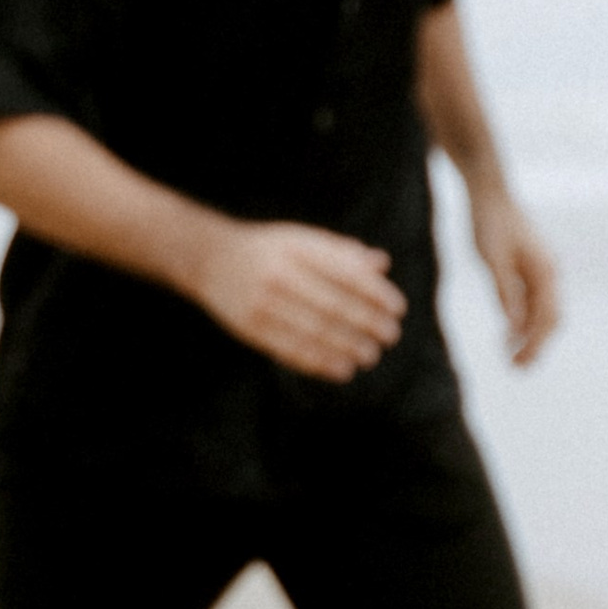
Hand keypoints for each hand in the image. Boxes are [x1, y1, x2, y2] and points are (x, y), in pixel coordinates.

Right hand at [193, 217, 406, 379]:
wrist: (210, 259)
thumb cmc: (268, 249)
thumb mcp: (301, 239)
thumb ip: (340, 251)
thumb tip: (381, 264)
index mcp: (298, 249)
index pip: (346, 273)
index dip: (376, 293)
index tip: (397, 309)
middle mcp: (281, 274)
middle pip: (334, 305)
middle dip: (367, 324)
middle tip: (390, 336)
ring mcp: (264, 303)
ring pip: (315, 332)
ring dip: (348, 347)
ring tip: (371, 356)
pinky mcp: (252, 328)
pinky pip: (291, 350)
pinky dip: (321, 363)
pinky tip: (343, 369)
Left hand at [470, 188, 558, 364]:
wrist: (490, 193)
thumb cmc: (490, 223)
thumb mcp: (492, 260)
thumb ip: (505, 292)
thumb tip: (514, 328)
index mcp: (546, 272)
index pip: (547, 319)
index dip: (534, 345)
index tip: (517, 364)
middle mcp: (551, 272)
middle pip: (551, 319)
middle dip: (536, 346)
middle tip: (516, 369)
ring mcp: (544, 270)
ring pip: (543, 312)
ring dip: (530, 336)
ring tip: (510, 358)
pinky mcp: (533, 268)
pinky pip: (534, 302)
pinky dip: (524, 321)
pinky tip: (508, 334)